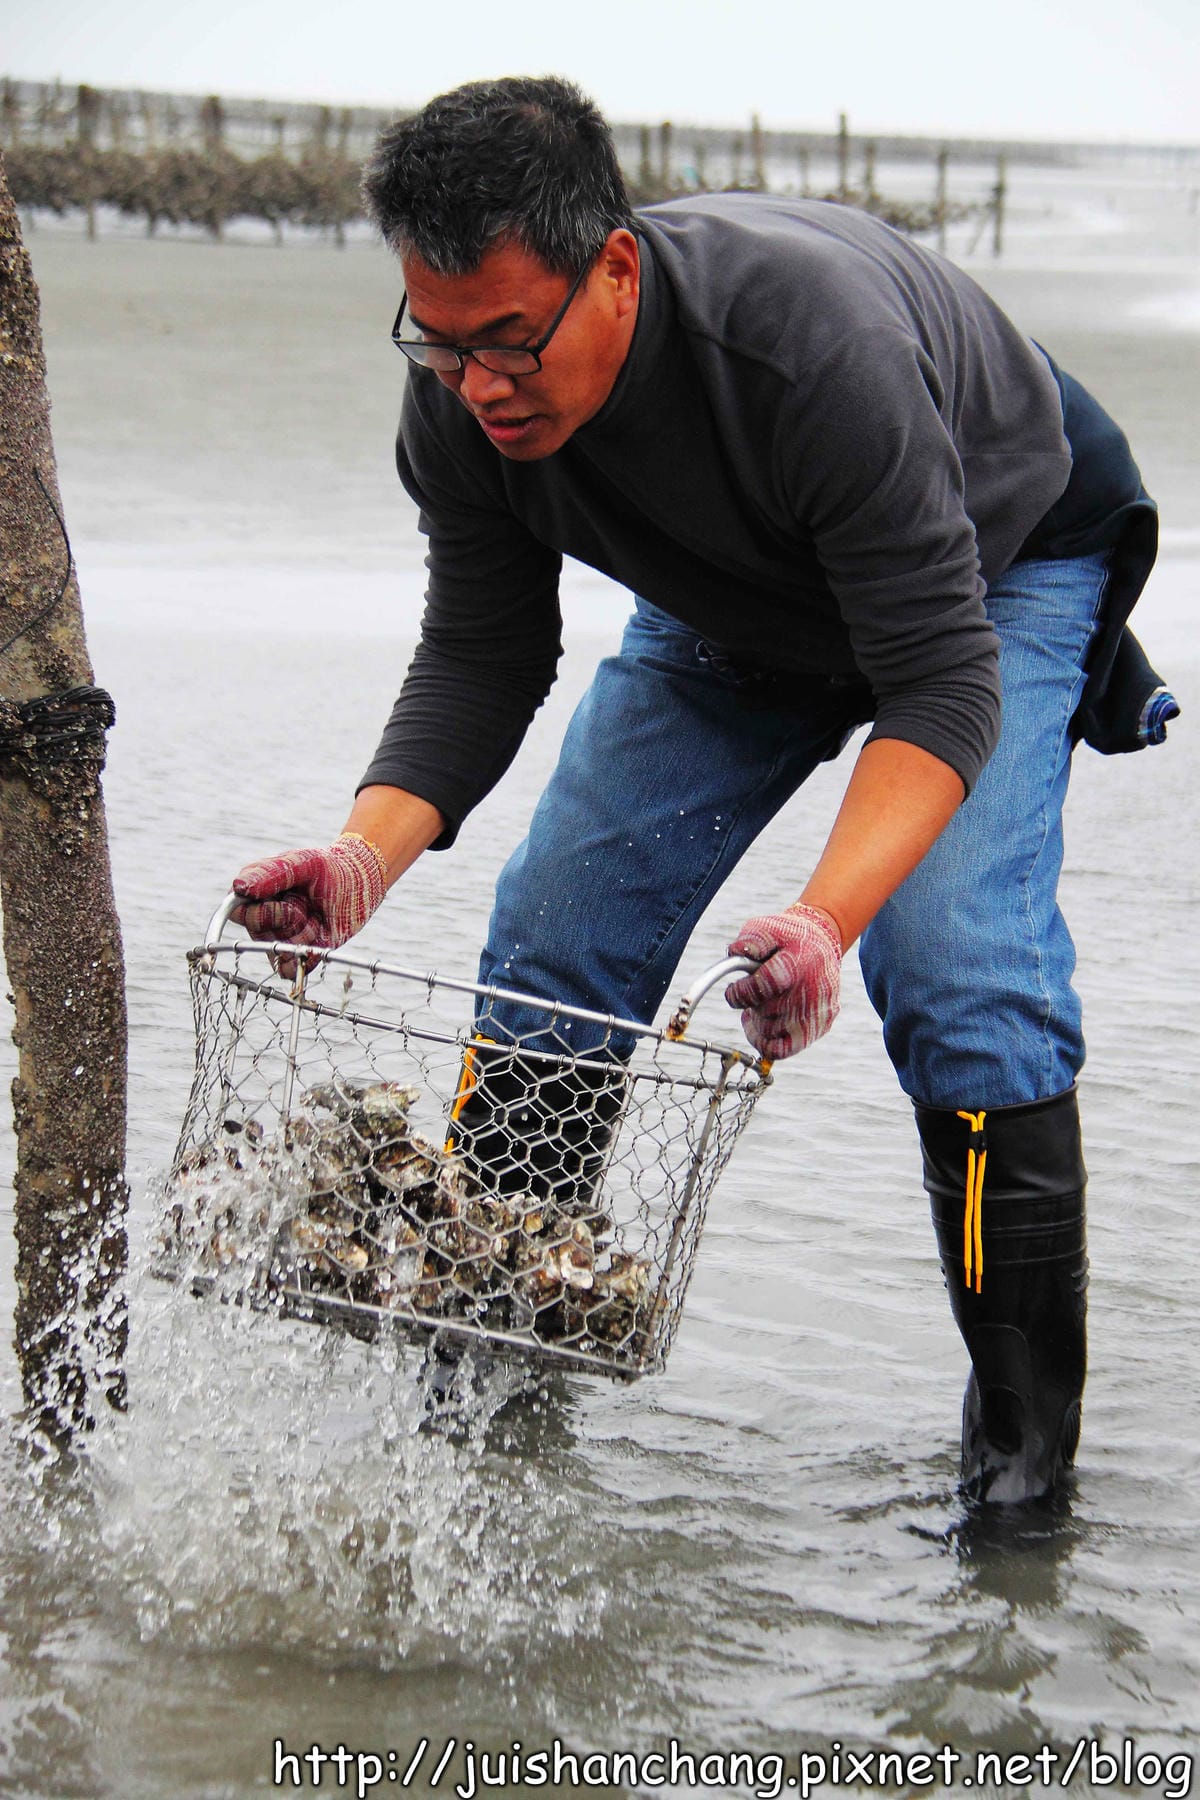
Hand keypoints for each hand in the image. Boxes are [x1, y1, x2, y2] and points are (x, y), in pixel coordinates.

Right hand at [231, 834, 387, 959]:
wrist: (360, 882)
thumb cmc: (328, 867)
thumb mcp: (301, 862)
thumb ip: (271, 873)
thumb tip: (238, 887)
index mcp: (256, 895)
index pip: (238, 913)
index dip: (260, 912)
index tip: (286, 899)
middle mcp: (264, 920)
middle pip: (259, 934)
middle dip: (286, 920)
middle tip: (305, 905)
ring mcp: (282, 939)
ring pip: (278, 952)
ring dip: (301, 937)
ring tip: (316, 919)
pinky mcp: (301, 954)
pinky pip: (290, 970)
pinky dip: (305, 959)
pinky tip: (319, 941)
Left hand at [725, 903, 843, 1059]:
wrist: (822, 945)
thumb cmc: (788, 938)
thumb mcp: (767, 928)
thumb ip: (751, 940)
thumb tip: (735, 952)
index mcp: (799, 963)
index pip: (765, 986)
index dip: (741, 993)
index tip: (733, 990)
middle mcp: (813, 991)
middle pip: (766, 1011)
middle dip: (751, 1003)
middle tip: (751, 992)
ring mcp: (818, 1012)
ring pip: (770, 1031)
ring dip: (757, 1020)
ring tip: (758, 1002)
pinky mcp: (820, 1027)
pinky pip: (782, 1050)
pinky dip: (763, 1042)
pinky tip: (757, 1024)